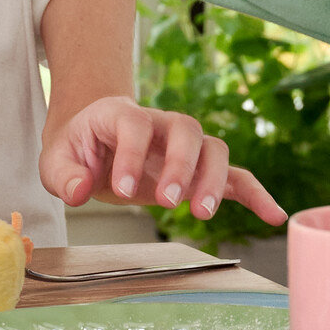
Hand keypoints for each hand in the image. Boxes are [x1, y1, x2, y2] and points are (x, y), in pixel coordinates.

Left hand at [40, 96, 284, 228]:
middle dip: (180, 164)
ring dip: (213, 179)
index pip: (135, 124)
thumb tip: (79, 190)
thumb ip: (64, 175)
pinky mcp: (199, 171)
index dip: (131, 154)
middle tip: (166, 201)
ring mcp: (184, 147)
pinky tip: (273, 215)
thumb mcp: (56, 160)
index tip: (121, 189)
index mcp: (121, 115)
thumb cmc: (78, 149)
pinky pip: (235, 176)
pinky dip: (256, 193)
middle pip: (186, 128)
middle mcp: (160, 124)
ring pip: (214, 148)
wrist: (95, 141)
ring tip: (200, 213)